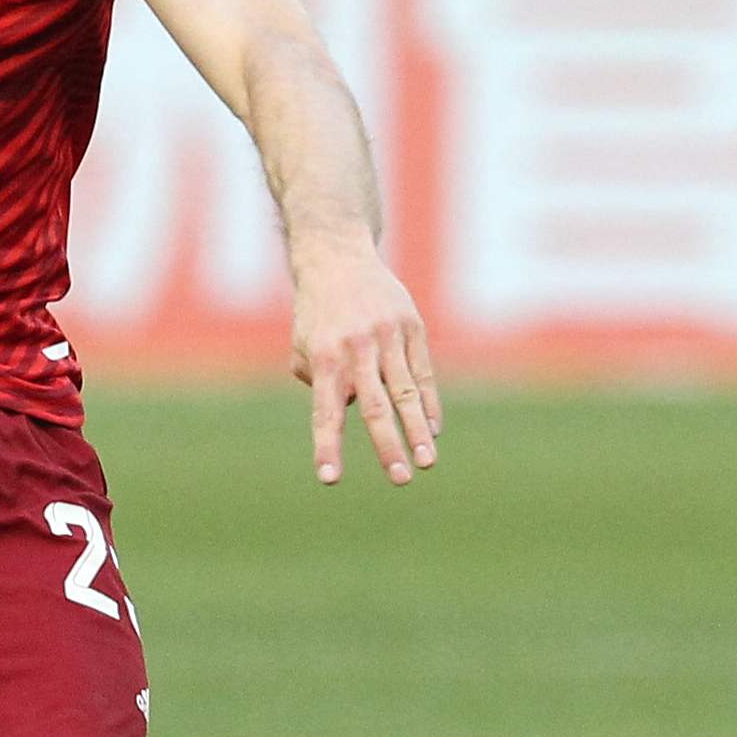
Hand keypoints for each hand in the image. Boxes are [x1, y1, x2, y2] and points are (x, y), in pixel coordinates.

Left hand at [289, 240, 438, 485]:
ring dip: (418, 430)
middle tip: (400, 478)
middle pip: (374, 406)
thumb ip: (318, 382)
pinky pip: (423, 372)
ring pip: (405, 392)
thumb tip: (346, 410)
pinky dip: (429, 404)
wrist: (339, 257)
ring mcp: (388, 336)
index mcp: (324, 357)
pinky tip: (433, 431)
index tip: (329, 479)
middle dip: (388, 445)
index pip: (325, 411)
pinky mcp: (411, 326)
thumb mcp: (303, 345)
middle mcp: (357, 348)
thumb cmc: (317, 313)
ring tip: (427, 462)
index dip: (327, 446)